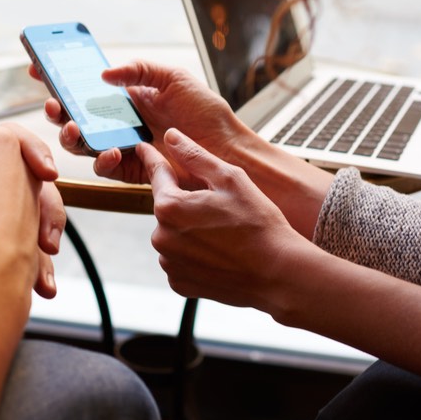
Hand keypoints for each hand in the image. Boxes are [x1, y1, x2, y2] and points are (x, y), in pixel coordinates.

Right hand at [39, 59, 243, 184]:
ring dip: (72, 136)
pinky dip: (101, 159)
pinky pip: (105, 167)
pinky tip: (109, 151)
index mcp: (127, 97)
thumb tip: (104, 74)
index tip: (37, 70)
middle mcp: (120, 122)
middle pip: (76, 116)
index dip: (60, 79)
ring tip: (72, 129)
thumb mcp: (174, 78)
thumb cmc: (205, 113)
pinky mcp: (131, 170)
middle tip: (53, 105)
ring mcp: (123, 146)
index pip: (86, 86)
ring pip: (83, 144)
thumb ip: (139, 70)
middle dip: (58, 111)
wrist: (227, 150)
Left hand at [140, 128, 316, 311]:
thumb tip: (170, 136)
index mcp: (169, 207)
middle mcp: (160, 237)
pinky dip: (194, 254)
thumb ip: (195, 155)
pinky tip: (219, 254)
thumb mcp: (230, 179)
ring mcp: (169, 263)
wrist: (277, 273)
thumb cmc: (258, 224)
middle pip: (168, 208)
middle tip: (220, 209)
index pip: (157, 174)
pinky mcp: (179, 283)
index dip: (152, 158)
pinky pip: (180, 260)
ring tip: (224, 235)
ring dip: (190, 230)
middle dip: (186, 203)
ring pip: (173, 235)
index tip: (142, 148)